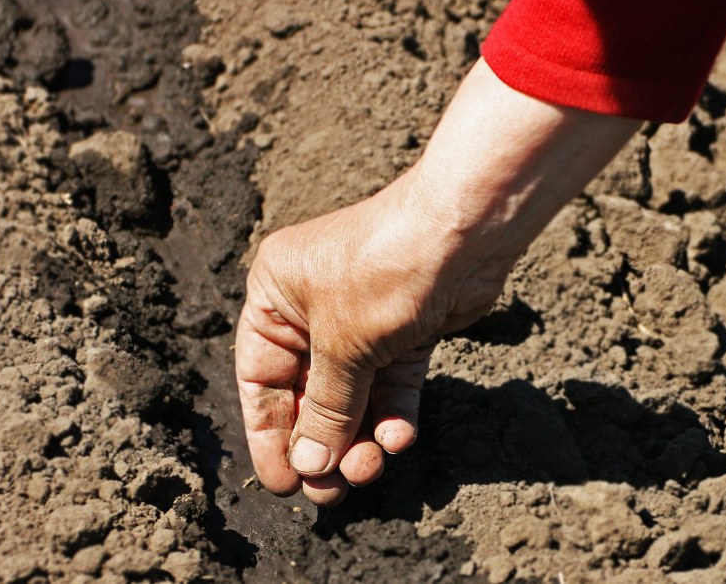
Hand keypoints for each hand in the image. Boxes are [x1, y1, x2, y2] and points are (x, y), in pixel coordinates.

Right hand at [235, 59, 638, 505]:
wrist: (465, 229)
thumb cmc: (386, 269)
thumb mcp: (343, 346)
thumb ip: (325, 410)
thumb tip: (310, 469)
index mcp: (277, 294)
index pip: (260, 377)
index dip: (269, 434)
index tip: (281, 485)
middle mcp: (314, 306)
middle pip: (309, 392)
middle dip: (322, 444)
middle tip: (330, 495)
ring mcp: (363, 319)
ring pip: (354, 395)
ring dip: (359, 437)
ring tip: (370, 471)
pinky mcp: (406, 330)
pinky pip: (392, 384)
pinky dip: (394, 414)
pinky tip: (399, 440)